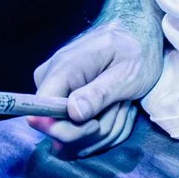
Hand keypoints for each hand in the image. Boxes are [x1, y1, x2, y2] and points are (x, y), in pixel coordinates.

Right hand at [27, 23, 161, 146]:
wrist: (136, 37)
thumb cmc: (135, 50)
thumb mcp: (127, 72)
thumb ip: (99, 93)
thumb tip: (73, 113)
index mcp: (63, 68)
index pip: (41, 112)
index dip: (67, 129)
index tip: (96, 126)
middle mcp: (50, 82)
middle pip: (57, 131)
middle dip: (94, 132)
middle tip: (122, 108)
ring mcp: (55, 96)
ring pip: (71, 140)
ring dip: (105, 130)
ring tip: (123, 105)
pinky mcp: (63, 108)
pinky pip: (78, 137)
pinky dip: (103, 132)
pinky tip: (116, 111)